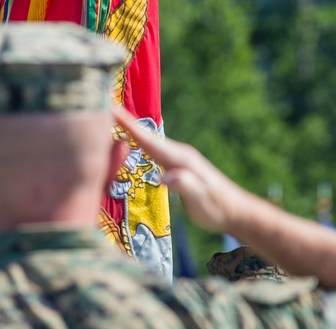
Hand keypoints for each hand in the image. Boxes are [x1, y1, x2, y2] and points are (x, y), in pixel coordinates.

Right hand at [113, 107, 252, 233]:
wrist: (236, 211)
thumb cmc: (218, 208)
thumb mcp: (201, 199)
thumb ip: (185, 185)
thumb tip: (164, 176)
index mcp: (180, 159)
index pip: (148, 140)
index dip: (128, 125)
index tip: (109, 109)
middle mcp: (178, 154)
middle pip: (144, 136)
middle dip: (122, 122)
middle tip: (99, 109)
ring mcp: (177, 159)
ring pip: (147, 143)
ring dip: (128, 131)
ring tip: (107, 122)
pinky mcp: (176, 167)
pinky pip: (151, 152)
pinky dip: (137, 144)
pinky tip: (128, 144)